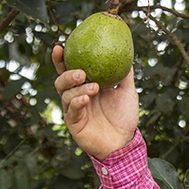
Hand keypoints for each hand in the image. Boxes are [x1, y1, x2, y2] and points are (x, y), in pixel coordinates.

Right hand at [52, 44, 139, 159]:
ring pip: (65, 94)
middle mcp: (77, 96)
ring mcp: (74, 109)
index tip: (60, 47)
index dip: (62, 59)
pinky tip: (86, 98)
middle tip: (81, 71)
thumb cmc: (125, 117)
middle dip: (67, 73)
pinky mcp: (74, 122)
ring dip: (77, 88)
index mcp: (86, 86)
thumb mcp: (128, 92)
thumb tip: (127, 53)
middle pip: (61, 80)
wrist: (125, 142)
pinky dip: (77, 102)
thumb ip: (125, 75)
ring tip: (93, 87)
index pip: (70, 69)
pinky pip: (71, 110)